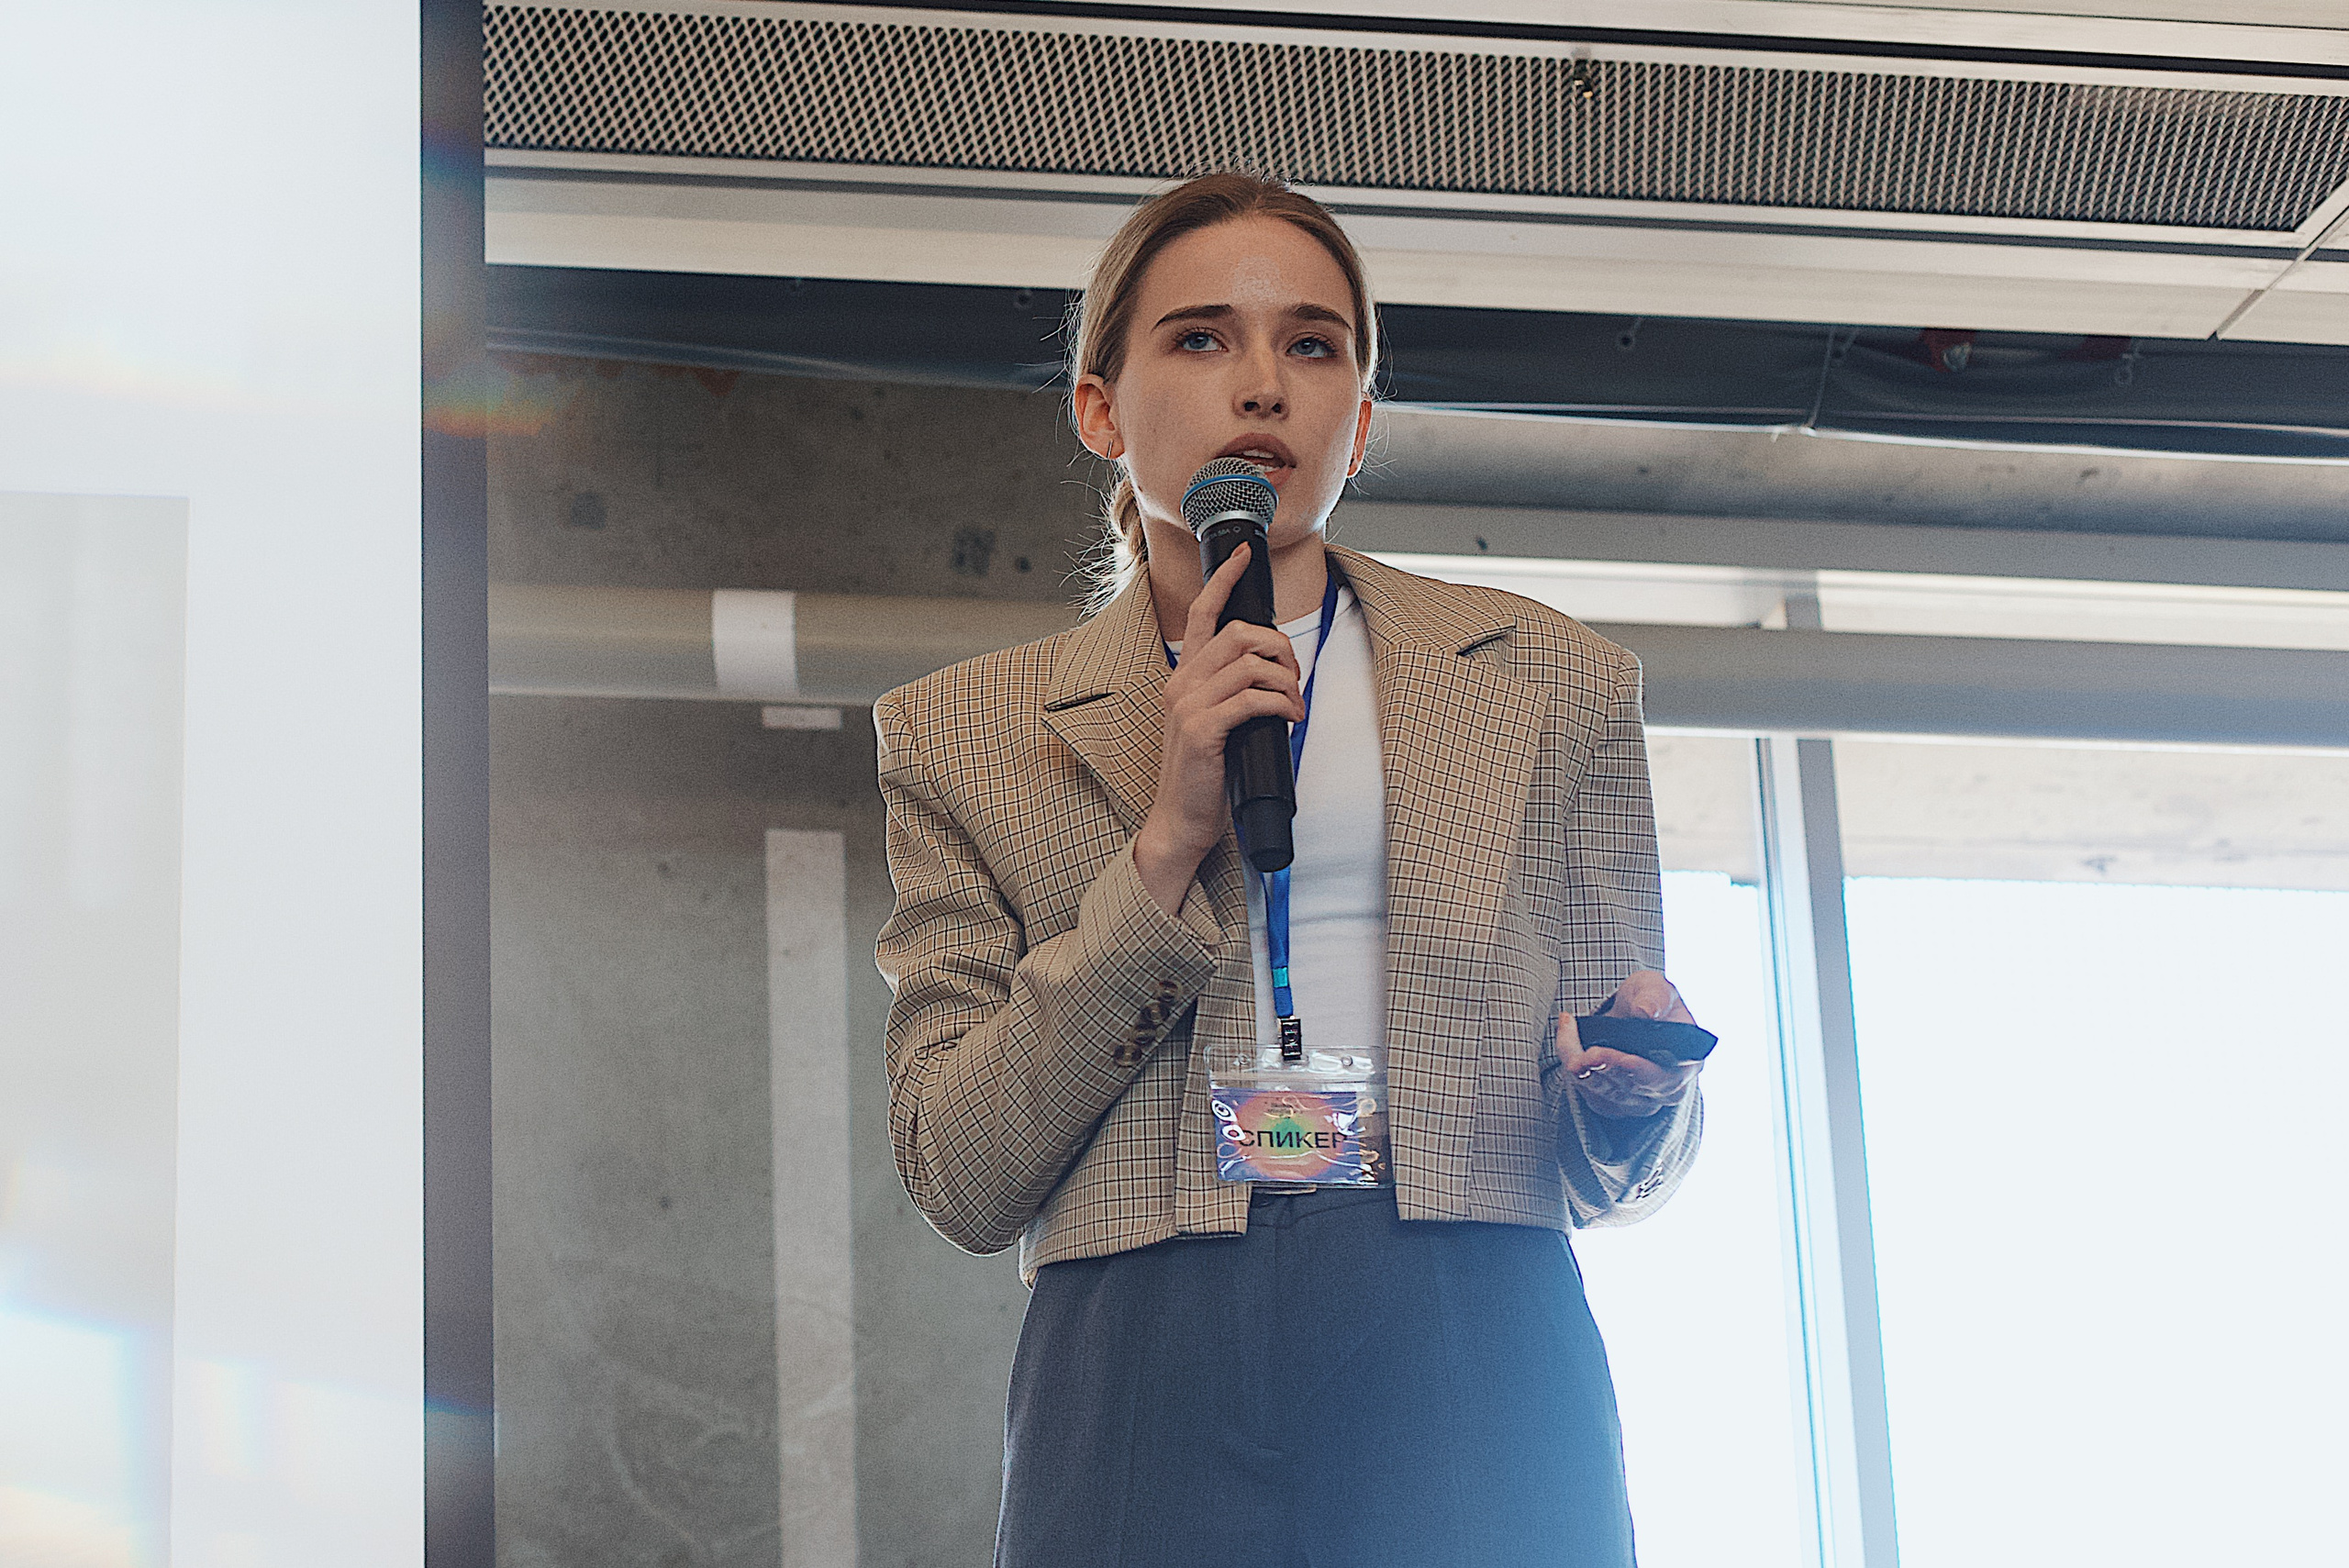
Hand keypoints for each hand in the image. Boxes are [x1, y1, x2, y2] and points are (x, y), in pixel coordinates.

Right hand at [1133, 544, 1304, 913]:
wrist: (1181, 820)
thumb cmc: (1205, 774)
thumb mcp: (1214, 722)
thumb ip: (1231, 692)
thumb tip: (1273, 673)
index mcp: (1184, 676)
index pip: (1202, 613)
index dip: (1224, 579)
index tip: (1244, 554)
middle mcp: (1182, 683)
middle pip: (1238, 633)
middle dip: (1280, 647)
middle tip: (1294, 676)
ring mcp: (1189, 706)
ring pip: (1250, 663)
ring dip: (1286, 679)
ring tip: (1295, 703)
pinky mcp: (1202, 730)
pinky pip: (1251, 699)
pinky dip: (1280, 704)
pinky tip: (1288, 717)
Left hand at [1559, 970, 1703, 1119]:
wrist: (1627, 1012)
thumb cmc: (1648, 999)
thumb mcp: (1654, 987)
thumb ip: (1655, 996)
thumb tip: (1647, 1011)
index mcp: (1687, 1062)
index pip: (1666, 1077)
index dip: (1643, 1071)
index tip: (1625, 1060)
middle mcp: (1668, 1088)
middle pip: (1633, 1088)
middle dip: (1606, 1067)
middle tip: (1587, 1051)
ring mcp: (1641, 1100)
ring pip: (1607, 1094)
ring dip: (1583, 1066)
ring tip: (1569, 1033)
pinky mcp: (1615, 1104)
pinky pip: (1590, 1094)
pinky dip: (1574, 1066)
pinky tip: (1568, 1038)